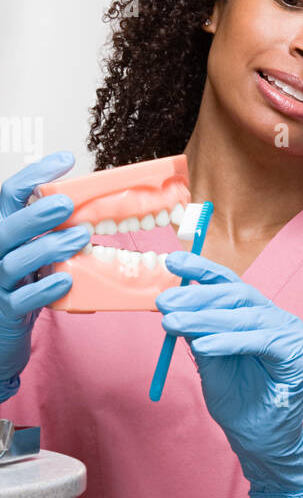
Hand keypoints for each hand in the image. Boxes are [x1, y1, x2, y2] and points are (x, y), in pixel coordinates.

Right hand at [0, 150, 90, 398]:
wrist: (1, 338)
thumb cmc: (25, 288)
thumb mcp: (36, 253)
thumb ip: (54, 233)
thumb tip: (97, 209)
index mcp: (4, 231)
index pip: (10, 195)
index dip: (35, 175)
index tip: (66, 160)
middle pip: (6, 228)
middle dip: (35, 214)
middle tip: (67, 204)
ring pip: (13, 262)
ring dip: (47, 248)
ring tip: (80, 238)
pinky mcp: (5, 312)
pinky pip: (22, 300)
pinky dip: (44, 289)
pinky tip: (67, 281)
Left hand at [156, 251, 302, 497]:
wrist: (261, 440)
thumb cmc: (238, 402)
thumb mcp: (209, 362)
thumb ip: (198, 333)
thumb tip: (172, 305)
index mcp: (255, 314)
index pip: (228, 283)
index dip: (201, 270)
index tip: (172, 260)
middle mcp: (275, 317)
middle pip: (236, 294)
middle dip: (196, 296)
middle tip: (164, 302)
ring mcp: (289, 333)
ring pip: (245, 315)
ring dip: (205, 318)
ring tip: (173, 323)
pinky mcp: (297, 353)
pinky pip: (260, 341)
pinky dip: (230, 341)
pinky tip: (205, 345)